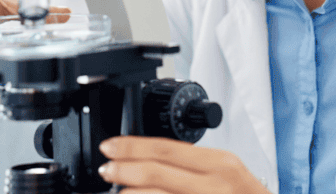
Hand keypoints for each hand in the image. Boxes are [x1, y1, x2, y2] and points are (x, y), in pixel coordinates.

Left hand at [98, 136, 269, 193]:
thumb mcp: (230, 173)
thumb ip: (196, 165)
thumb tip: (153, 159)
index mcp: (221, 164)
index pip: (166, 148)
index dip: (133, 147)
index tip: (111, 146)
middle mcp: (215, 185)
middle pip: (156, 172)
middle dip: (123, 169)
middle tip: (105, 169)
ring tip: (115, 191)